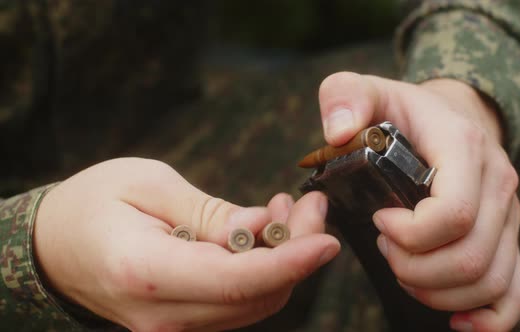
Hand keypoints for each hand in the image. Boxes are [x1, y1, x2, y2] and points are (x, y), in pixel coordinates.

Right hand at [34, 157, 339, 331]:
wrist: (54, 245)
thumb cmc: (92, 203)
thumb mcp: (148, 185)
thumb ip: (209, 212)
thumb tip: (260, 227)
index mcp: (148, 273)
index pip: (237, 281)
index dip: (291, 263)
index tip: (328, 241)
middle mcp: (163, 315)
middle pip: (255, 297)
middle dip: (297, 253)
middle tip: (310, 207)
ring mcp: (171, 327)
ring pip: (253, 305)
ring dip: (283, 262)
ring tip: (286, 213)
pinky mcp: (181, 323)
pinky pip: (235, 305)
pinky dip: (261, 273)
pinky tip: (261, 234)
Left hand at [318, 72, 519, 330]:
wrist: (449, 116)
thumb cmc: (403, 111)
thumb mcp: (368, 90)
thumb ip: (345, 97)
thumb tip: (339, 132)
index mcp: (464, 149)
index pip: (452, 213)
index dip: (408, 234)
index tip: (378, 221)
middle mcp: (497, 185)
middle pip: (469, 256)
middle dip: (414, 268)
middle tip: (384, 249)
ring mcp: (507, 216)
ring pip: (488, 279)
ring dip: (435, 291)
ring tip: (402, 268)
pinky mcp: (506, 238)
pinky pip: (513, 291)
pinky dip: (488, 317)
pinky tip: (455, 320)